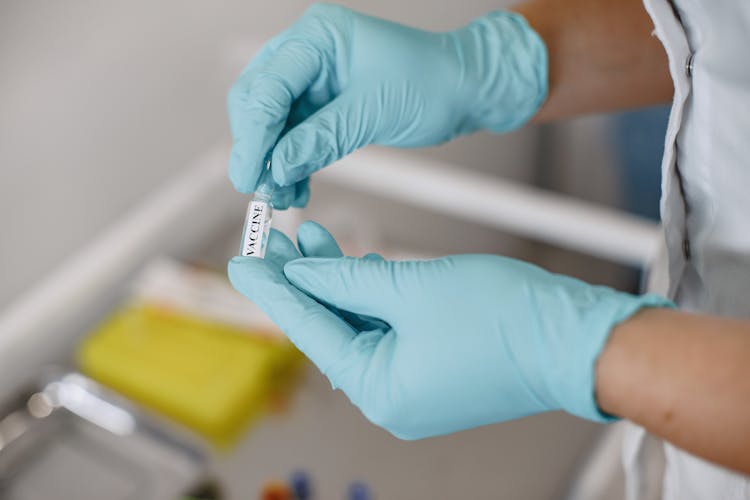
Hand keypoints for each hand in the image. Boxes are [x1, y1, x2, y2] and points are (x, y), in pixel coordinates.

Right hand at [227, 4, 547, 207]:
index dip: (255, 136)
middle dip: (257, 148)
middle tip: (260, 187)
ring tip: (282, 196)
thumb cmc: (433, 82)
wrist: (464, 90)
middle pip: (258, 101)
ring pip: (273, 124)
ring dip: (274, 162)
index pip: (268, 86)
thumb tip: (279, 166)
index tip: (250, 175)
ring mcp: (314, 79)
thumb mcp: (375, 110)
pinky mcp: (324, 104)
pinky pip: (294, 136)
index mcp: (318, 37)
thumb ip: (322, 138)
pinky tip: (296, 187)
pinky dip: (292, 163)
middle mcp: (309, 53)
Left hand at [228, 222, 670, 438]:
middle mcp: (391, 398)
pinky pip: (386, 331)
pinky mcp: (432, 369)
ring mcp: (413, 386)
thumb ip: (346, 279)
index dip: (273, 290)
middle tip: (273, 242)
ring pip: (357, 326)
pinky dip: (368, 297)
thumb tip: (303, 270)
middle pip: (330, 329)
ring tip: (310, 237)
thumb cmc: (505, 319)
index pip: (309, 330)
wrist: (574, 338)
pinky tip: (354, 263)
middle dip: (303, 281)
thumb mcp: (410, 287)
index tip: (242, 263)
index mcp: (379, 389)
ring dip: (336, 282)